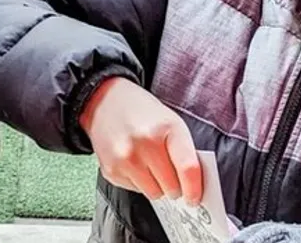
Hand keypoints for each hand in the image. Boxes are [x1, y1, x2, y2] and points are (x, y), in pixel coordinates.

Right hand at [79, 77, 202, 203]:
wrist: (104, 103)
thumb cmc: (141, 112)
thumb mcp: (171, 122)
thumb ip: (185, 151)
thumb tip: (194, 185)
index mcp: (167, 128)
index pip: (188, 169)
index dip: (195, 189)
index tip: (195, 197)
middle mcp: (145, 143)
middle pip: (172, 187)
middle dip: (174, 185)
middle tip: (169, 172)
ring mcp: (125, 158)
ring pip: (154, 194)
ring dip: (156, 185)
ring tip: (149, 164)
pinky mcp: (111, 170)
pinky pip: (136, 191)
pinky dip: (138, 182)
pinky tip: (133, 162)